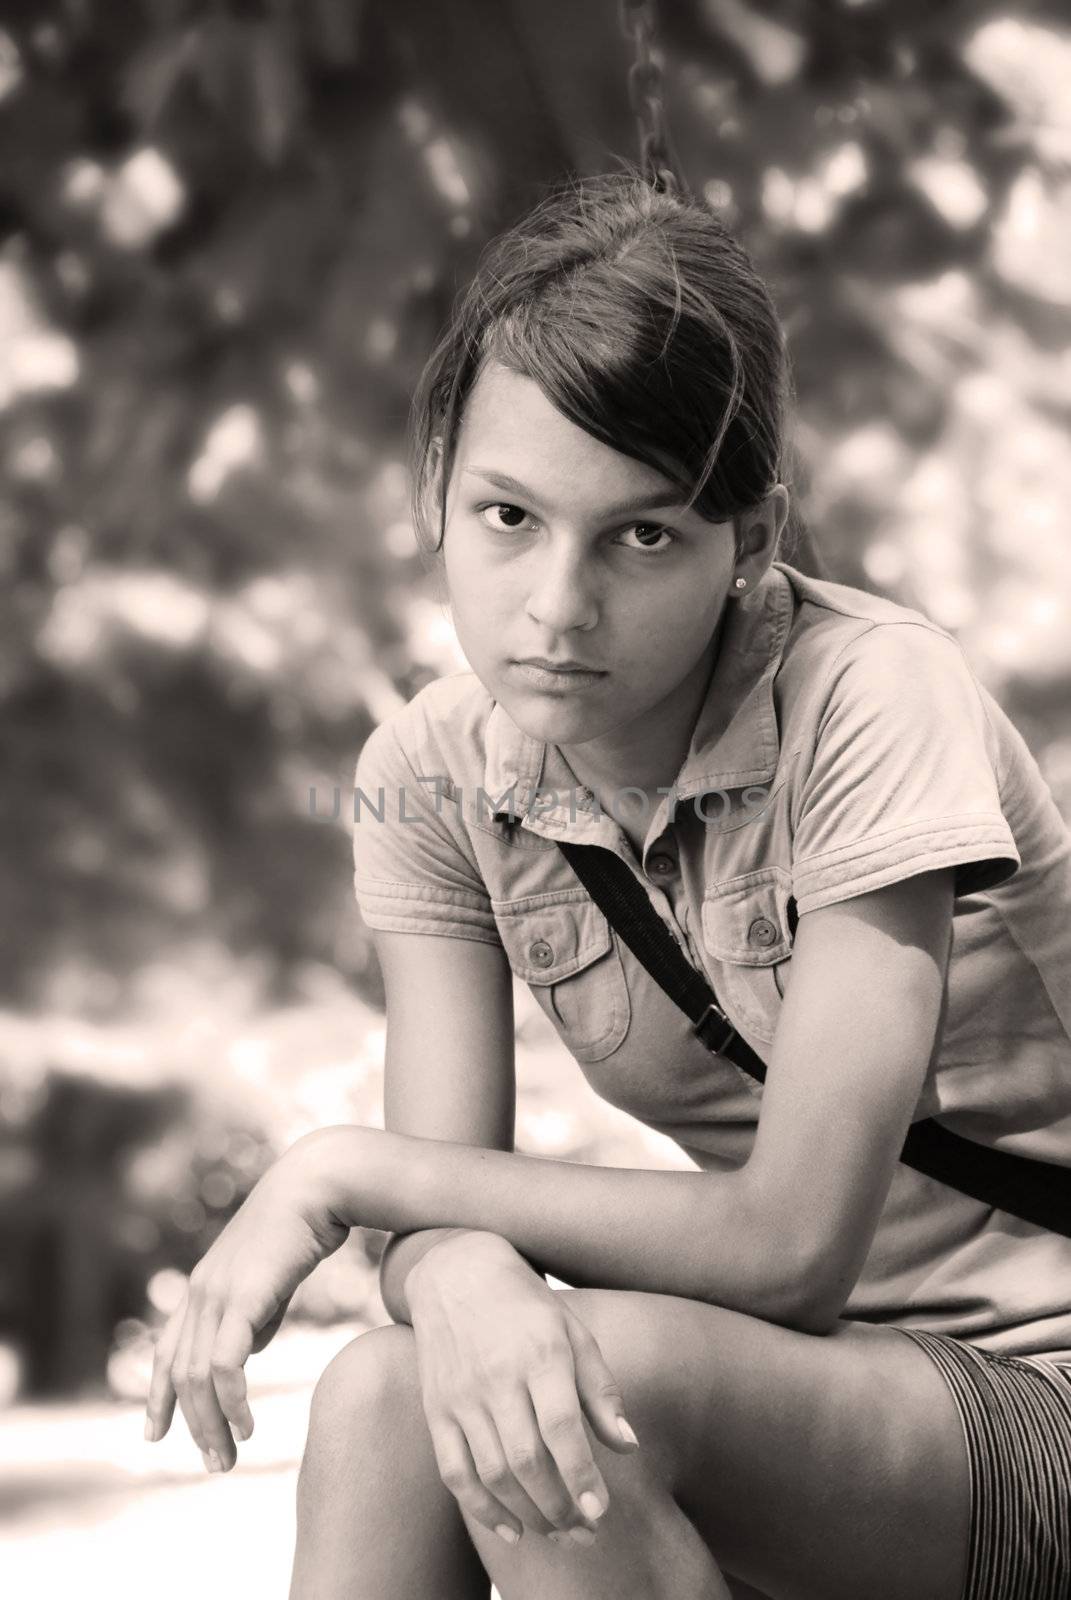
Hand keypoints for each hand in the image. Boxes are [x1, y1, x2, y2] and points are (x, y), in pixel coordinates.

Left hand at [144, 1132, 348, 1472]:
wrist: (319, 1185)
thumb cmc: (304, 1225)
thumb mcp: (273, 1278)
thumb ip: (257, 1313)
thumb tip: (250, 1350)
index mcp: (204, 1286)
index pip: (168, 1350)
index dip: (158, 1395)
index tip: (154, 1435)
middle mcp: (201, 1291)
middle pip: (179, 1373)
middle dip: (189, 1424)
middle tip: (213, 1464)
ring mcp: (218, 1293)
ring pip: (199, 1377)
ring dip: (210, 1424)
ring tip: (228, 1458)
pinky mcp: (242, 1296)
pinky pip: (226, 1364)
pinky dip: (231, 1402)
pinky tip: (247, 1425)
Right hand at [405, 1231, 639, 1550]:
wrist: (456, 1272)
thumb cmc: (527, 1305)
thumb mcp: (573, 1332)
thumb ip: (600, 1390)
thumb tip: (627, 1447)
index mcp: (539, 1352)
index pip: (561, 1427)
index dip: (581, 1475)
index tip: (601, 1512)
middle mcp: (497, 1376)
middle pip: (527, 1460)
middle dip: (560, 1508)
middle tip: (585, 1533)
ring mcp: (462, 1395)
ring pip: (493, 1473)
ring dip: (529, 1515)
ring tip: (557, 1533)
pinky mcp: (437, 1410)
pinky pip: (455, 1472)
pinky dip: (482, 1509)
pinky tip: (512, 1529)